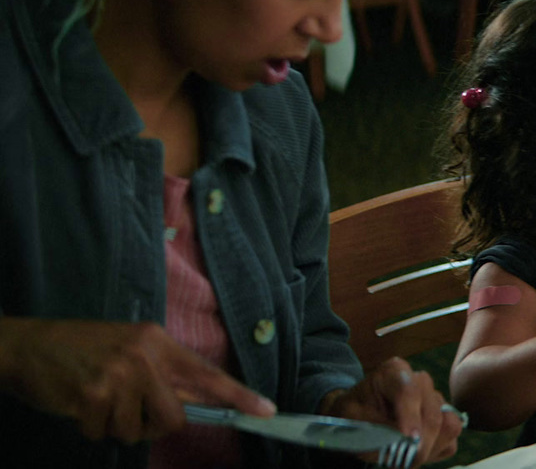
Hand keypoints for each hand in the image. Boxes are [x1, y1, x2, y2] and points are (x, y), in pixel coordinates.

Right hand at [0, 318, 274, 443]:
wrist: (29, 346)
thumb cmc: (83, 350)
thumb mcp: (130, 349)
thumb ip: (163, 373)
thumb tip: (196, 402)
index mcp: (158, 342)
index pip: (207, 373)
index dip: (238, 395)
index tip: (266, 410)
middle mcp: (143, 356)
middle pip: (174, 417)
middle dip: (153, 425)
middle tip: (129, 411)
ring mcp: (118, 375)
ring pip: (135, 430)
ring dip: (115, 426)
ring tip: (98, 400)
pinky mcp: (92, 395)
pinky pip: (104, 433)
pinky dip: (91, 428)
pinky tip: (80, 404)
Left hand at [321, 358, 462, 466]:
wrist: (359, 418)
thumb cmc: (354, 416)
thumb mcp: (355, 420)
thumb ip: (381, 428)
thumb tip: (409, 440)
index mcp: (394, 372)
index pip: (409, 391)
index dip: (411, 416)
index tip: (409, 438)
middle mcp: (420, 381)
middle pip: (433, 411)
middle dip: (421, 441)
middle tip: (403, 461)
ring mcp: (436, 399)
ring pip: (449, 424)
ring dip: (430, 447)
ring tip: (407, 457)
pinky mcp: (445, 418)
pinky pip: (451, 439)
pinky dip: (435, 451)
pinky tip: (414, 452)